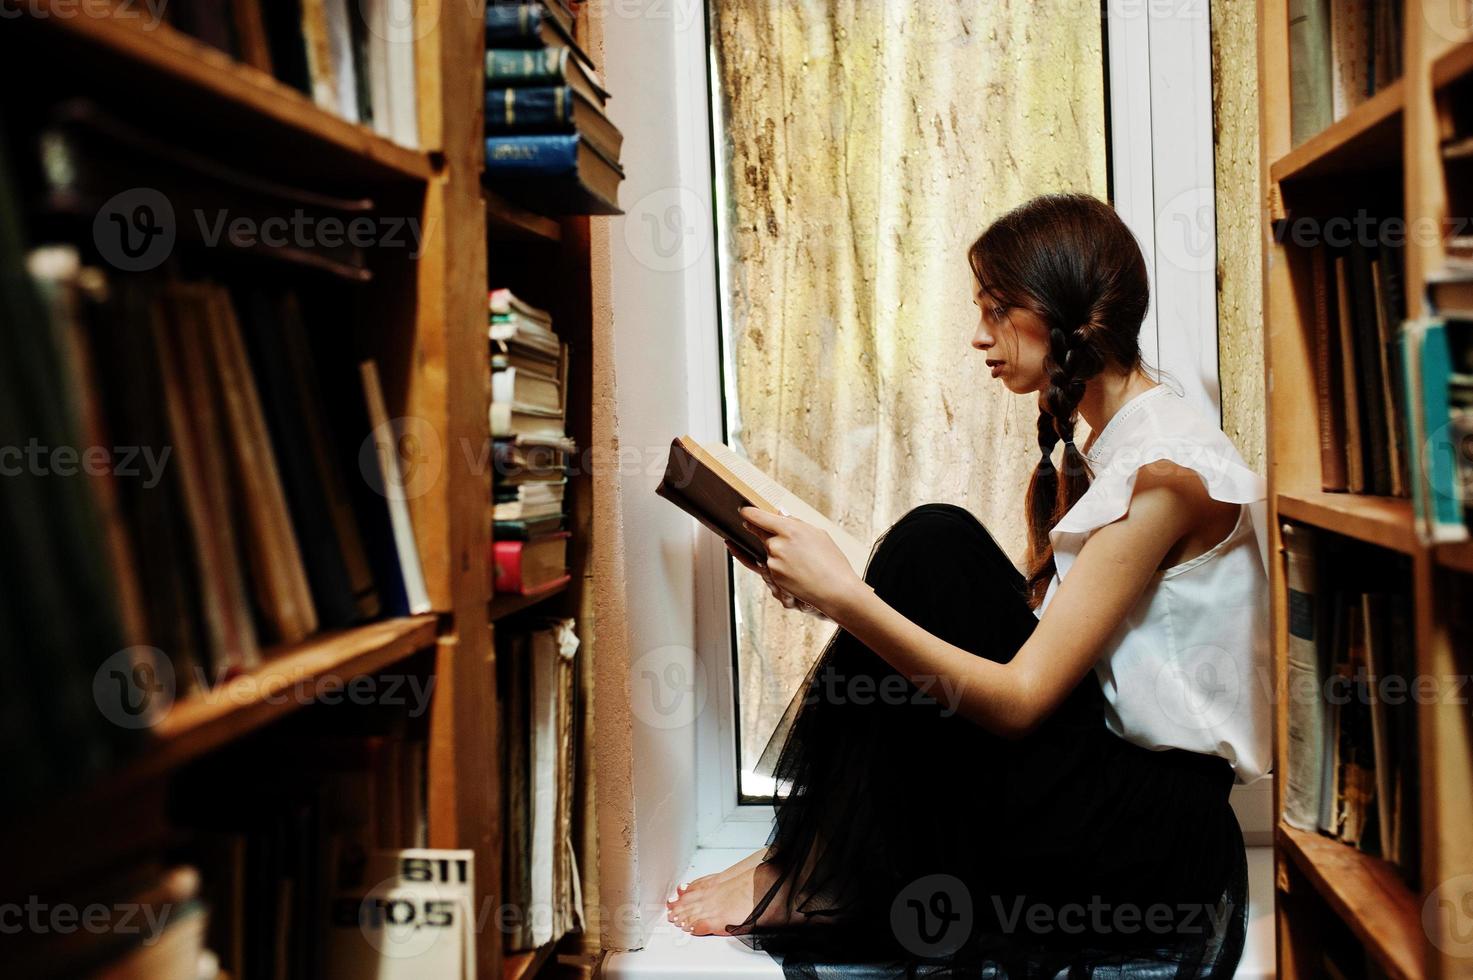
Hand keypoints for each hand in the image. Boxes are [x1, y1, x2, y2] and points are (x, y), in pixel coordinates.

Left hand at [737, 506, 865, 618]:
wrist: (835, 590)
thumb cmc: (831, 561)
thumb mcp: (818, 534)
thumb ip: (795, 523)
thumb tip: (781, 515)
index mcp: (789, 530)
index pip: (759, 517)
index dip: (749, 513)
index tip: (744, 511)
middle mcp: (777, 545)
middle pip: (761, 534)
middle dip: (766, 534)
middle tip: (780, 539)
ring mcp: (773, 562)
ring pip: (769, 552)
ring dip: (778, 553)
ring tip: (802, 561)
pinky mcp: (774, 578)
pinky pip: (773, 567)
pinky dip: (782, 567)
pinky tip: (799, 571)